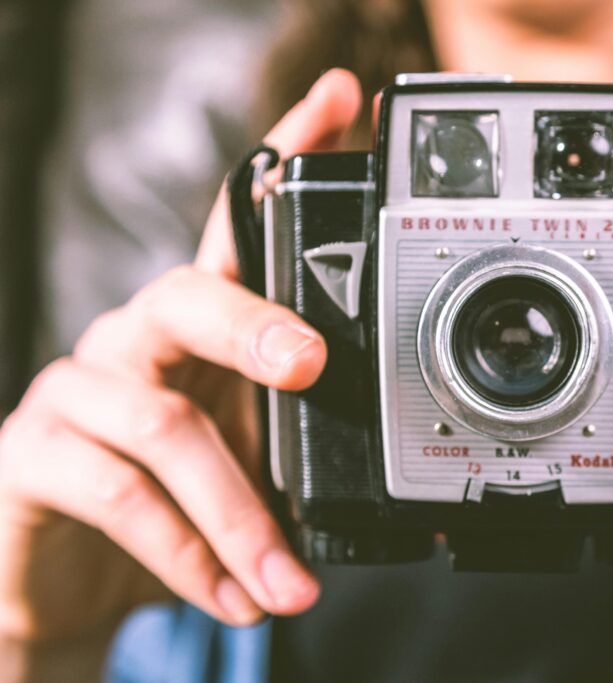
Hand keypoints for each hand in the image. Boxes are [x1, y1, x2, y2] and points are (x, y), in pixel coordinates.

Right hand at [0, 69, 362, 642]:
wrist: (69, 575)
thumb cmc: (172, 496)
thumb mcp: (249, 451)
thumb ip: (299, 434)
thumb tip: (396, 458)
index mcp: (199, 324)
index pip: (240, 223)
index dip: (288, 152)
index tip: (346, 100)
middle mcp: (136, 337)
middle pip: (190, 293)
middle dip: (256, 325)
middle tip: (313, 366)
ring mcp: (76, 390)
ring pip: (165, 426)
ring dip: (242, 516)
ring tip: (290, 584)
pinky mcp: (32, 455)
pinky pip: (120, 497)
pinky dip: (189, 556)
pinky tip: (234, 596)